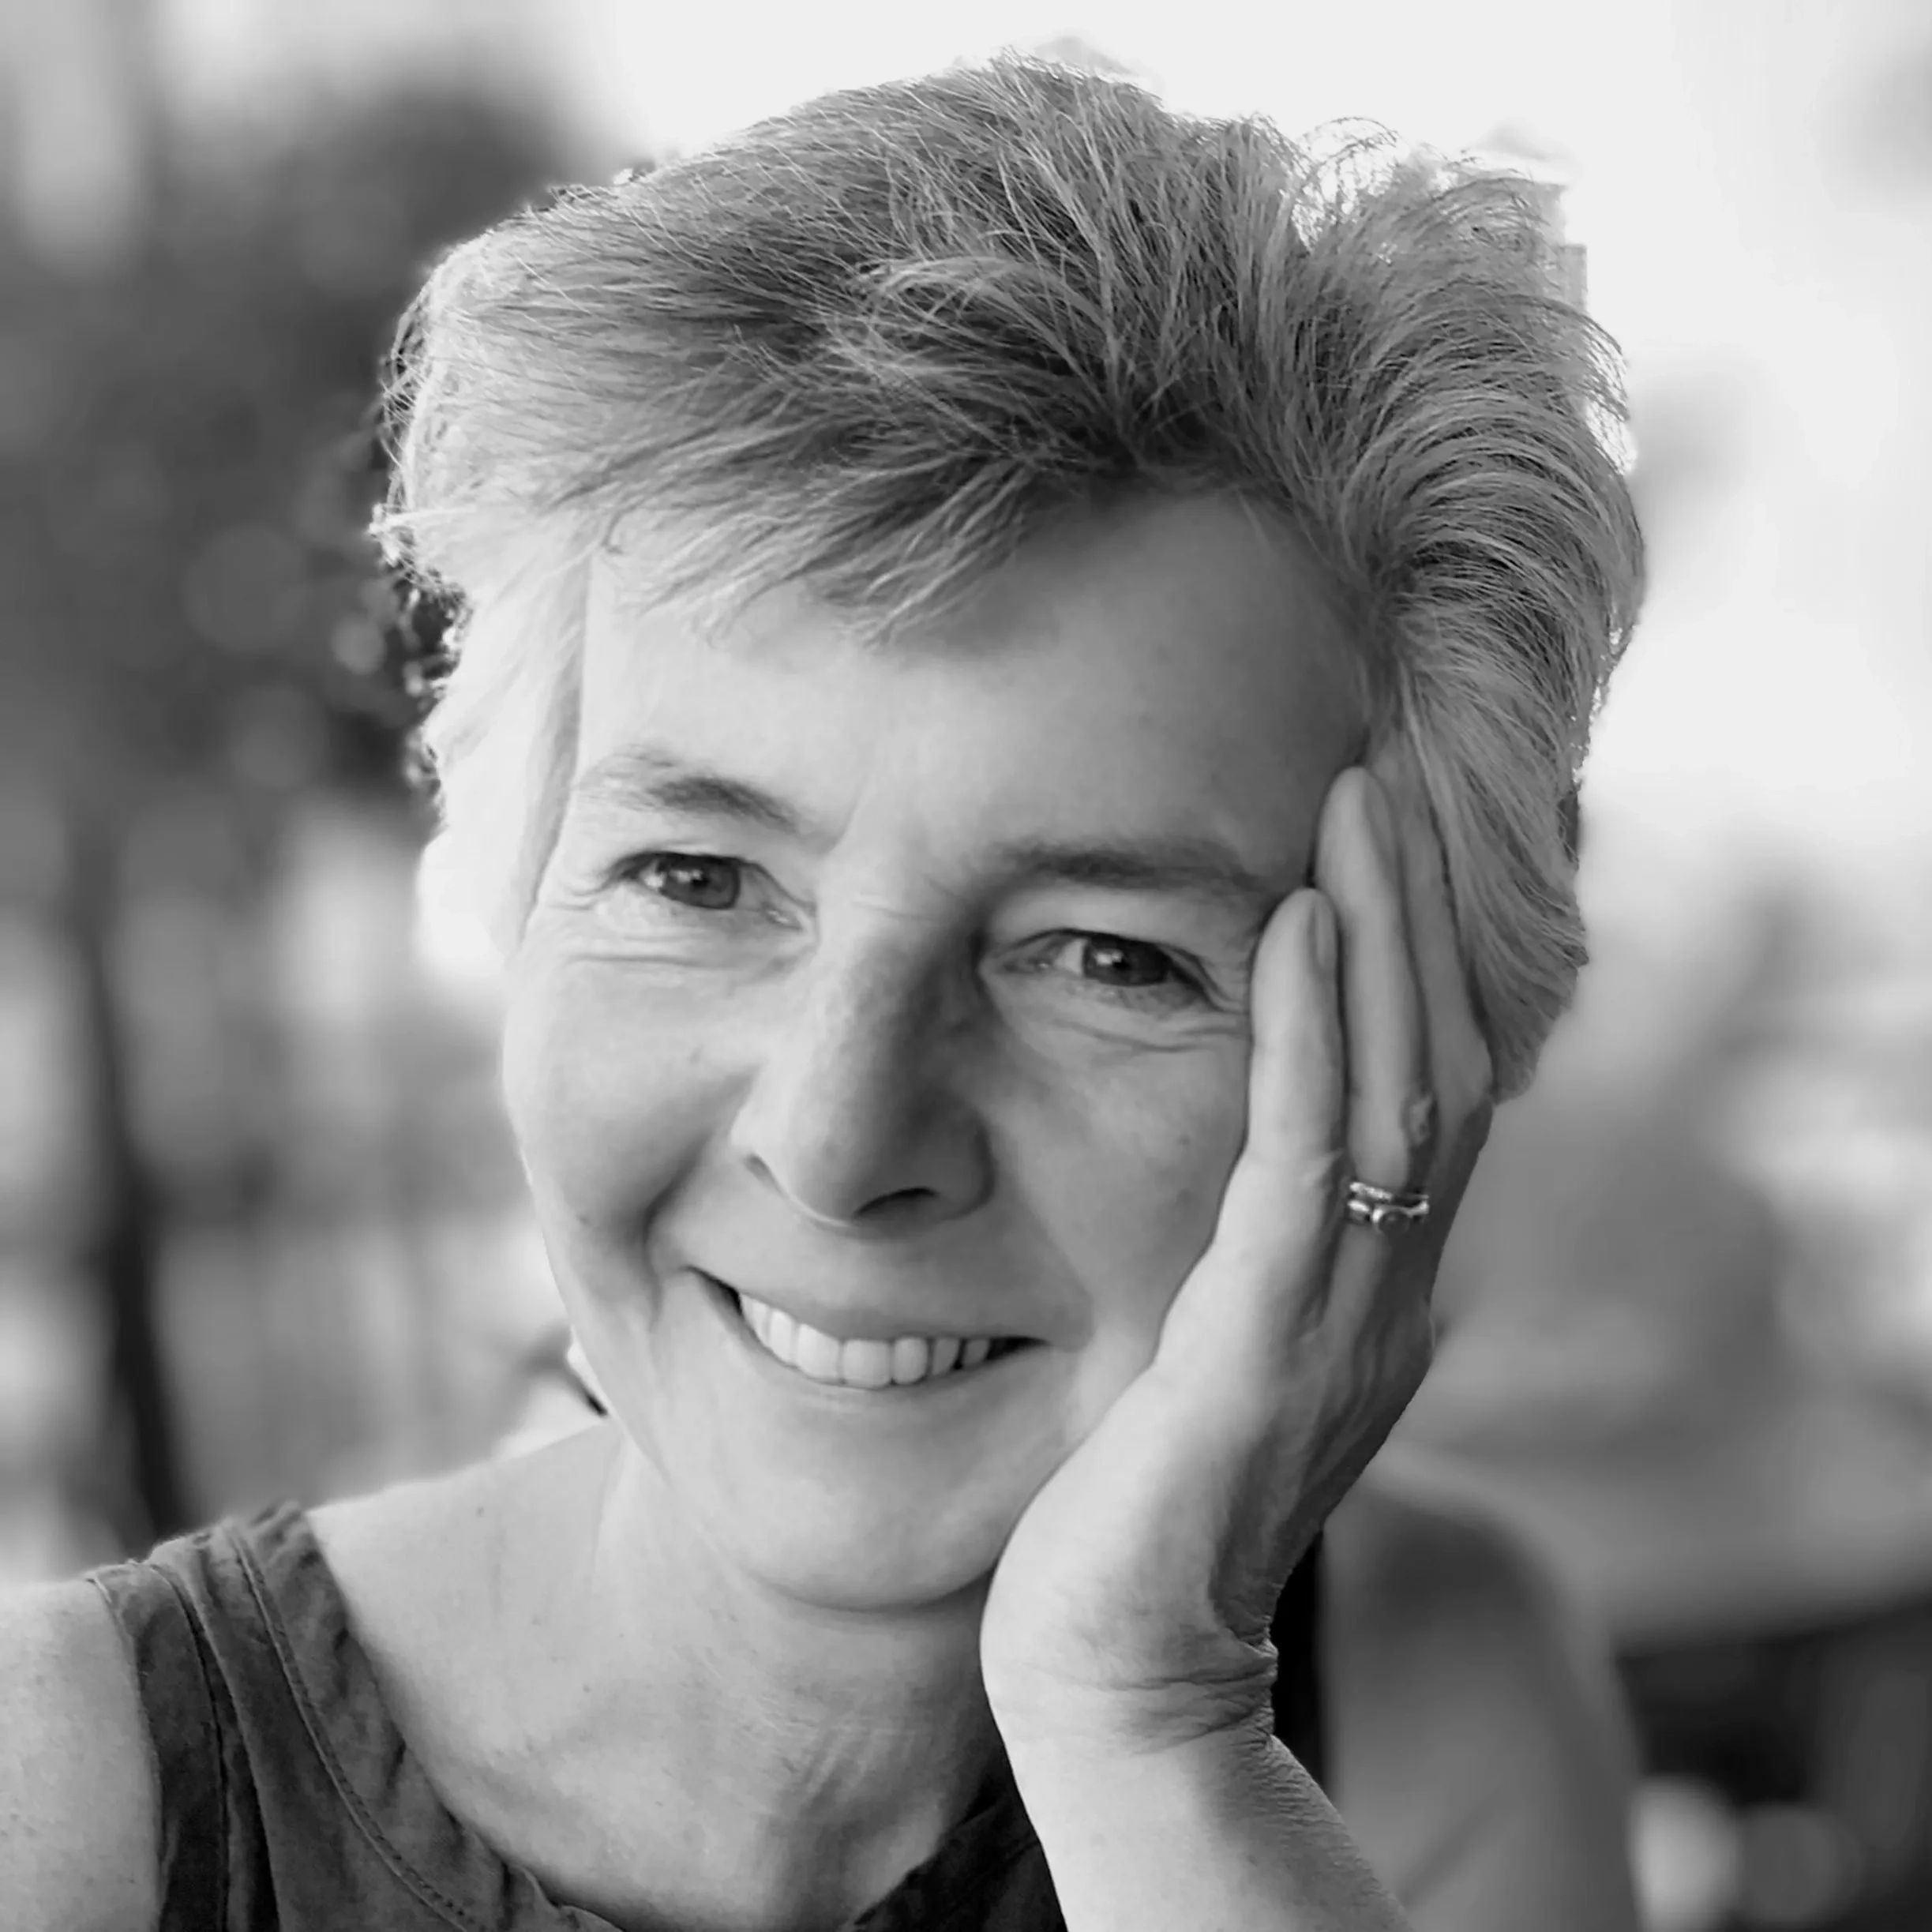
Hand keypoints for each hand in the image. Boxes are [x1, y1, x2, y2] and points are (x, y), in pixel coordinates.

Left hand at [979, 761, 1494, 1753]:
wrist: (1112, 1670)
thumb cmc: (1131, 1513)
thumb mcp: (1209, 1358)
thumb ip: (1246, 1266)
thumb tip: (1241, 1173)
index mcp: (1374, 1291)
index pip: (1430, 1092)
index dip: (1423, 960)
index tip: (1384, 836)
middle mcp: (1389, 1294)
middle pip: (1440, 1062)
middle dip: (1420, 911)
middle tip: (1389, 772)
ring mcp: (1343, 1320)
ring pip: (1399, 1087)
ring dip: (1382, 933)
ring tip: (1358, 802)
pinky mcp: (1263, 1344)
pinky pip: (1307, 1159)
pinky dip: (1313, 1031)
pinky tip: (1298, 924)